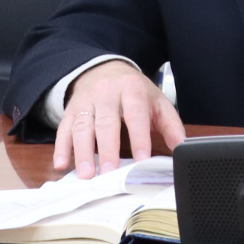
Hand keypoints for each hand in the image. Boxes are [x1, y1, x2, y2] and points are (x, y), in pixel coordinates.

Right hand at [56, 60, 185, 178]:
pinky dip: (62, 148)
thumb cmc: (134, 92)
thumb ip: (171, 125)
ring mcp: (86, 102)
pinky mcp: (70, 111)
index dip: (139, 137)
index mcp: (132, 90)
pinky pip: (63, 129)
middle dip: (107, 149)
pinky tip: (62, 164)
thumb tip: (182, 147)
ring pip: (82, 128)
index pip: (136, 115)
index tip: (142, 159)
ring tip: (87, 174)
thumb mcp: (157, 102)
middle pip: (106, 123)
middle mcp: (106, 94)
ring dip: (82, 152)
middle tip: (109, 172)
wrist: (105, 70)